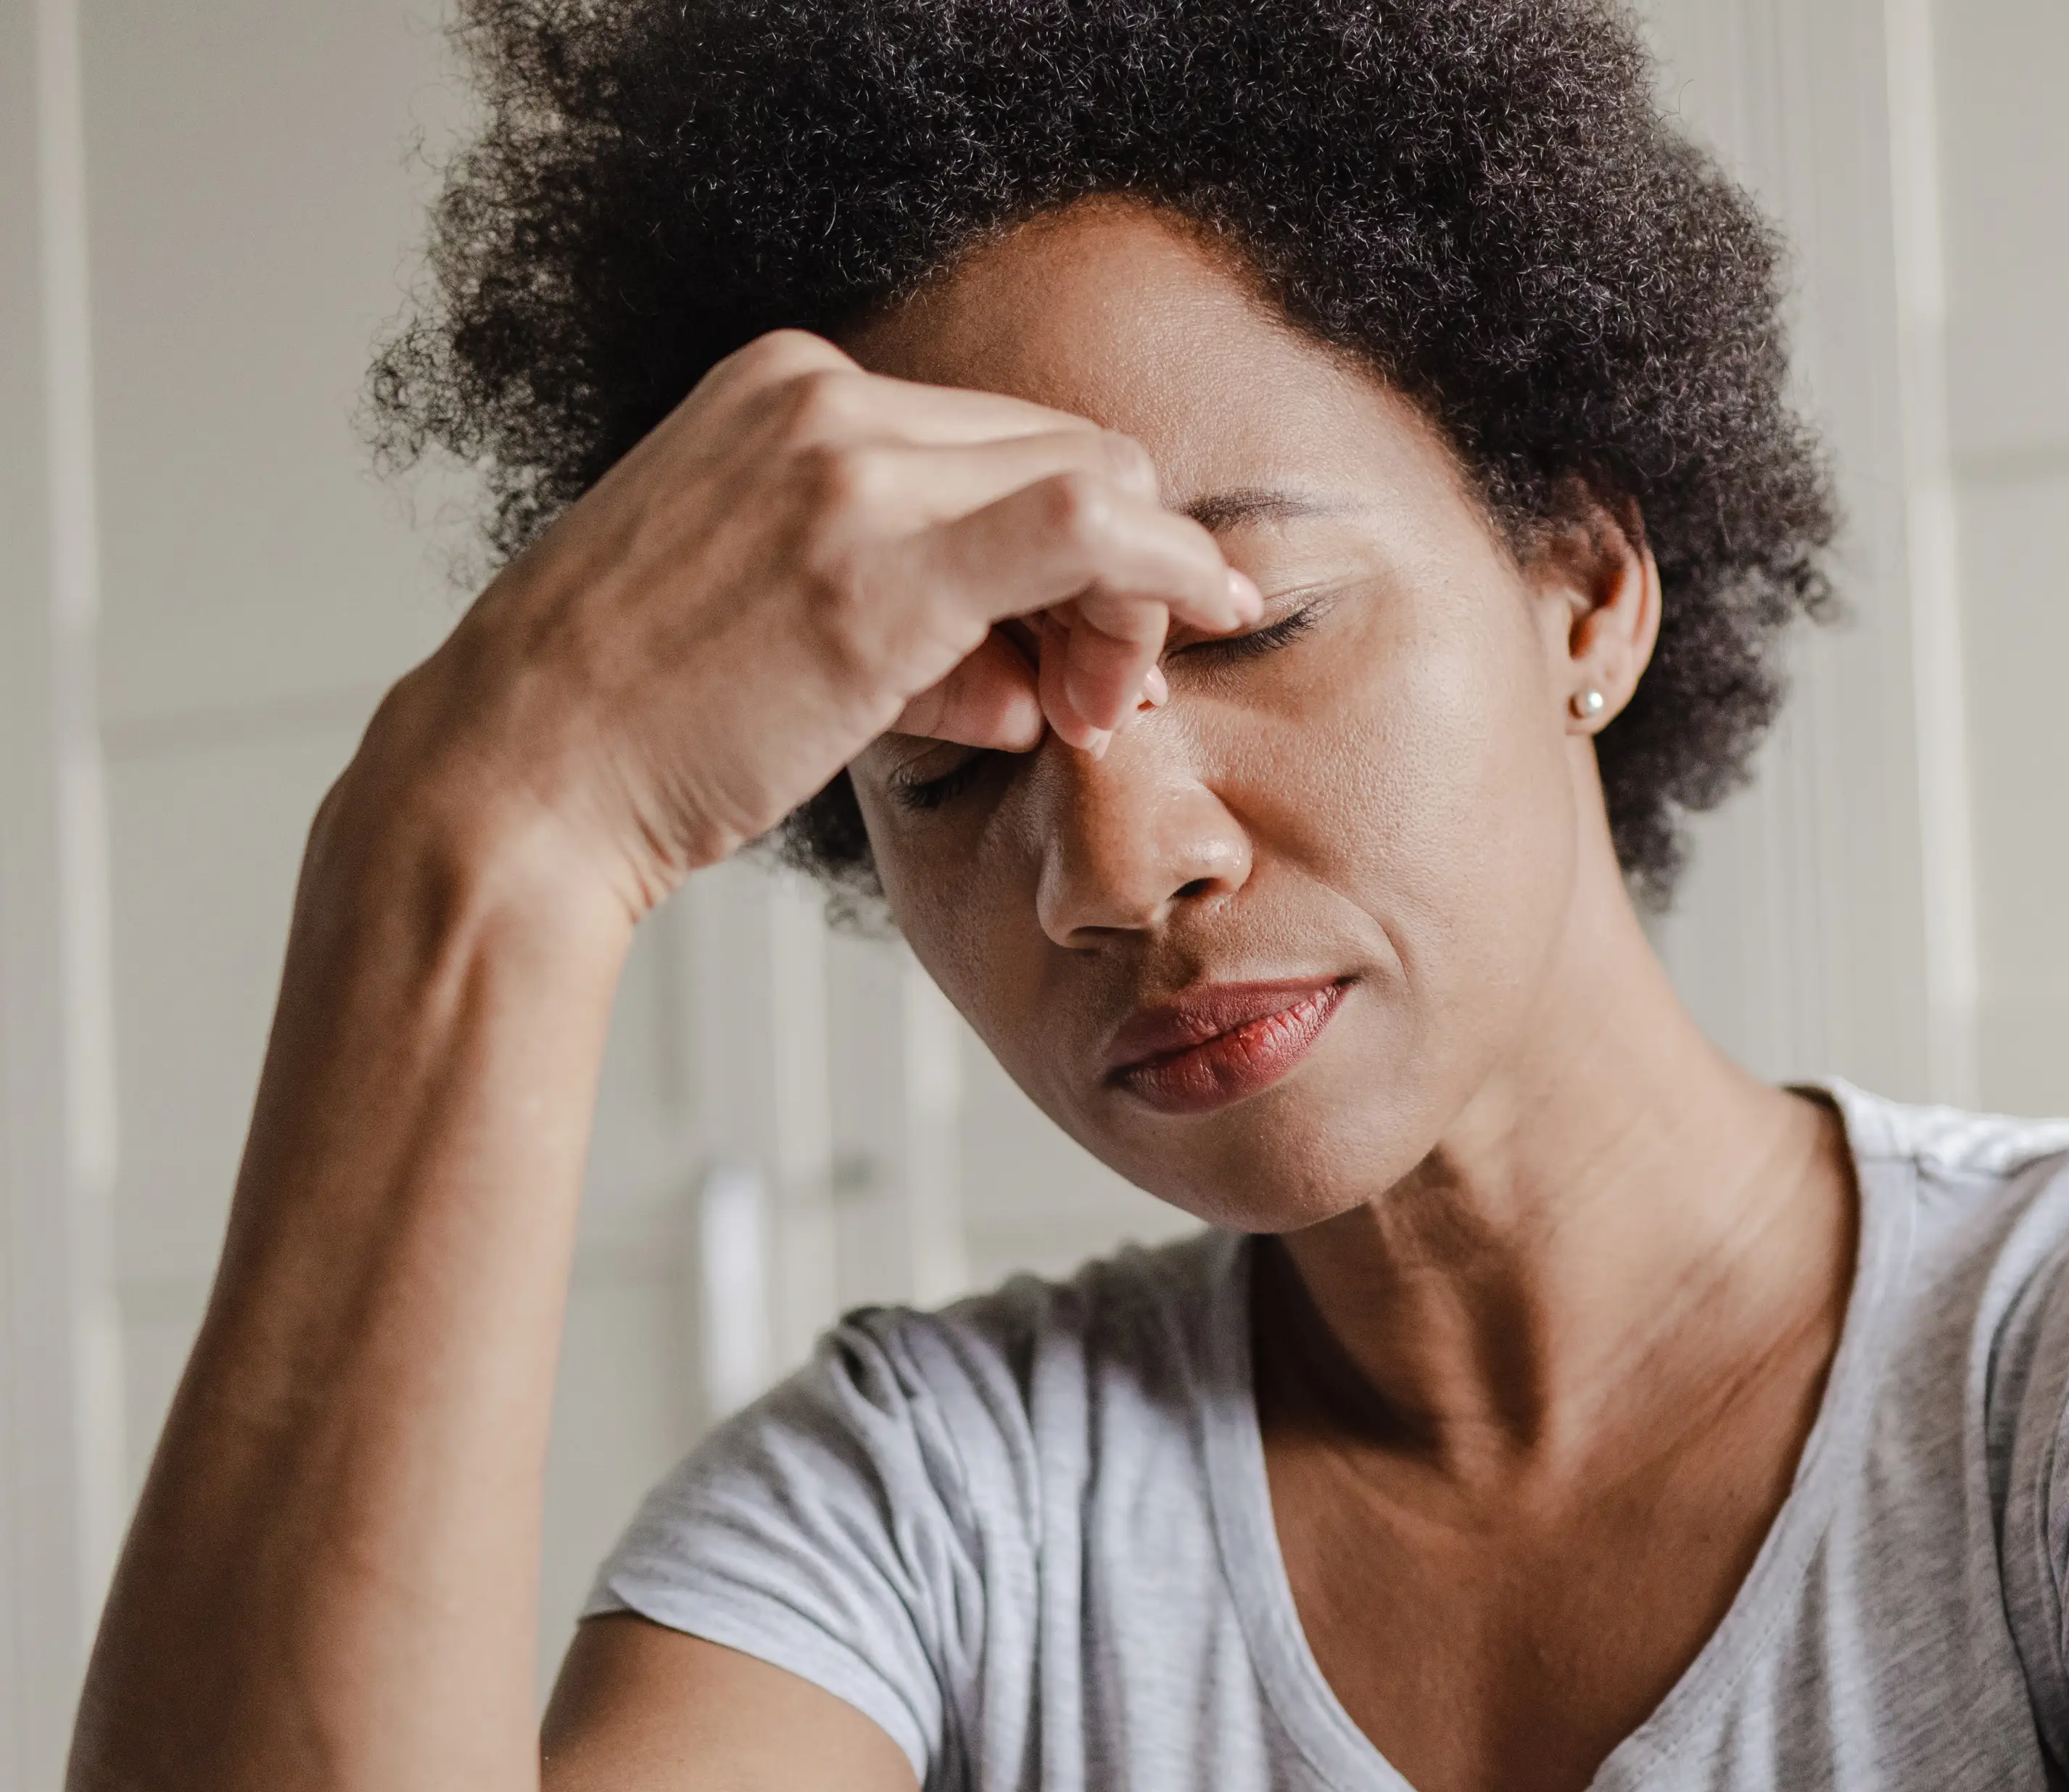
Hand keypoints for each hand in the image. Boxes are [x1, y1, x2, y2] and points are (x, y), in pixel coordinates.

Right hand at [364, 329, 1260, 920]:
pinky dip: (1164, 567)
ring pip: (1090, 480)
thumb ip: (910, 628)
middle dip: (1122, 571)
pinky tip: (1208, 610)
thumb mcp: (779, 639)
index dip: (1077, 548)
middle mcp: (819, 399)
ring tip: (1092, 711)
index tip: (1085, 654)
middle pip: (1061, 448)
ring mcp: (844, 465)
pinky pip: (1081, 522)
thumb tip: (1026, 675)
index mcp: (785, 395)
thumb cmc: (637, 733)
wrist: (521, 779)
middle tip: (1113, 694)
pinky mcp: (875, 557)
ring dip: (1129, 600)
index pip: (999, 444)